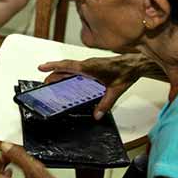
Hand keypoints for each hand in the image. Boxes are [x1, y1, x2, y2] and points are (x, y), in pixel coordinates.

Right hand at [38, 53, 158, 118]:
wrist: (135, 63)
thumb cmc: (126, 71)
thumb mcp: (115, 90)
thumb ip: (105, 104)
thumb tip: (97, 115)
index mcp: (90, 67)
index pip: (67, 66)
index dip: (53, 66)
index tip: (42, 67)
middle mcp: (88, 64)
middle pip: (66, 67)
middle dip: (53, 73)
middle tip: (44, 82)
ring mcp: (90, 64)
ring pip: (71, 67)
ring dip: (61, 72)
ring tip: (52, 81)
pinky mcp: (93, 66)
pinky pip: (77, 69)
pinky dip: (69, 73)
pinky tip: (69, 81)